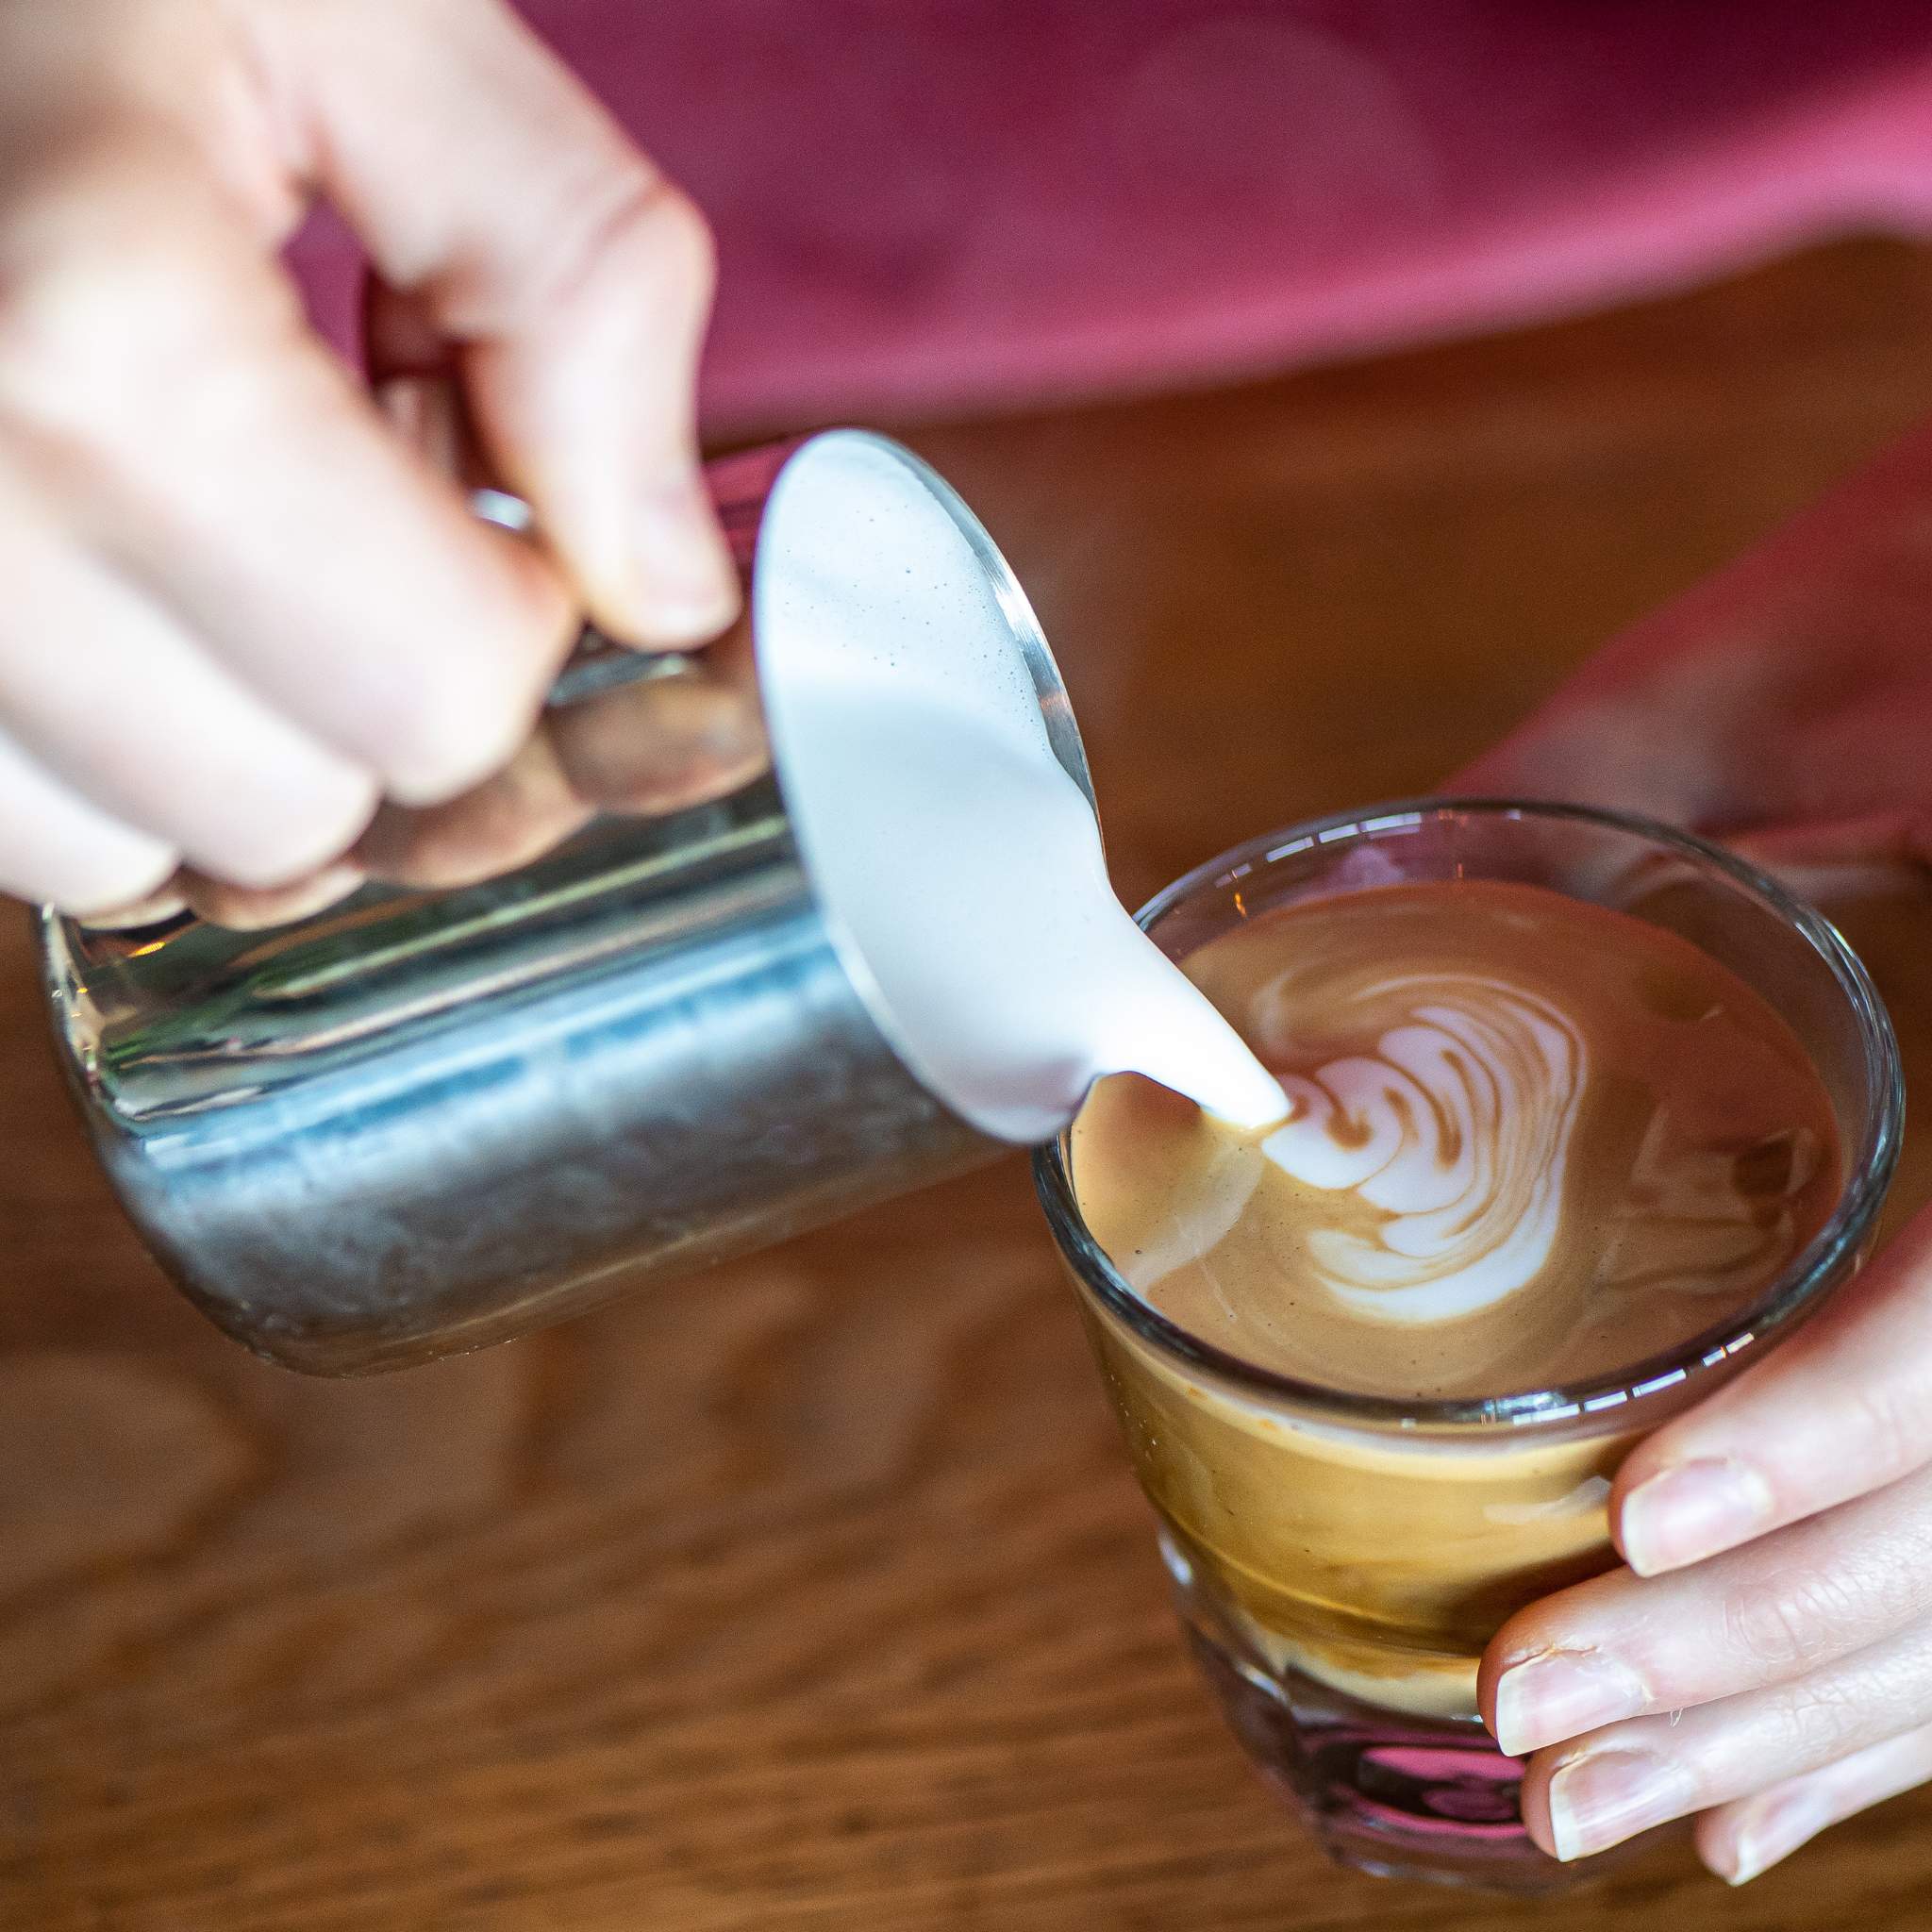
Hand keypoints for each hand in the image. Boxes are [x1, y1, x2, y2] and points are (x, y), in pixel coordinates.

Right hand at [0, 0, 754, 927]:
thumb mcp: (368, 10)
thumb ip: (569, 283)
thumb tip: (667, 587)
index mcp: (99, 346)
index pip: (437, 692)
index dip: (516, 603)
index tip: (467, 473)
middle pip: (306, 812)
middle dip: (386, 686)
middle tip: (349, 504)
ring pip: (156, 858)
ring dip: (249, 737)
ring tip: (218, 535)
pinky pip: (31, 838)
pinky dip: (118, 757)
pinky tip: (126, 587)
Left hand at [1460, 416, 1931, 1878]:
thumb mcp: (1798, 661)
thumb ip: (1591, 780)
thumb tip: (1316, 904)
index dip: (1830, 1434)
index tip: (1632, 1526)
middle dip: (1764, 1645)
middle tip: (1543, 1737)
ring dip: (1807, 1714)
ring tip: (1608, 1808)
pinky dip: (1886, 1692)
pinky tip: (1770, 1801)